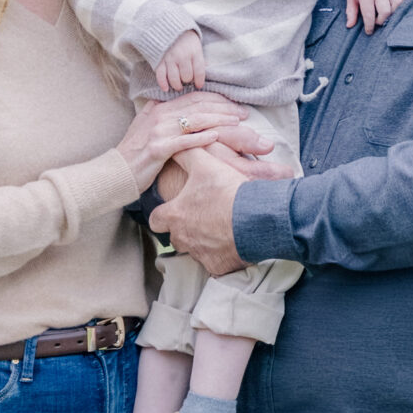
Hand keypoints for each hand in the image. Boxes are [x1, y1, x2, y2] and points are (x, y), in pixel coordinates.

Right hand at [115, 92, 272, 190]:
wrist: (116, 172)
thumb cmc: (134, 154)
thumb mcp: (145, 127)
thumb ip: (160, 113)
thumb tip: (176, 105)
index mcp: (159, 108)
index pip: (193, 97)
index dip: (216, 99)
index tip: (234, 105)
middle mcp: (159, 115)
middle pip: (198, 106)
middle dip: (223, 108)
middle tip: (243, 113)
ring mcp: (158, 131)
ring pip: (194, 120)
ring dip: (218, 120)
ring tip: (236, 123)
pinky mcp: (157, 148)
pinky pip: (184, 141)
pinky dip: (201, 138)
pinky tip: (216, 137)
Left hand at [147, 151, 246, 275]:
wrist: (257, 217)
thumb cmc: (228, 191)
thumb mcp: (206, 164)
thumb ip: (186, 153)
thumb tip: (175, 145)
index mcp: (175, 215)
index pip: (155, 219)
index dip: (163, 213)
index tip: (173, 209)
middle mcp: (182, 238)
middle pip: (175, 237)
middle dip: (185, 228)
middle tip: (201, 217)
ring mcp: (199, 254)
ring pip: (194, 250)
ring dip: (202, 241)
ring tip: (219, 227)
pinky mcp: (217, 267)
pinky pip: (214, 263)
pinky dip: (221, 255)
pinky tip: (232, 242)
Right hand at [155, 28, 207, 93]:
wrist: (167, 26)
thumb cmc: (184, 38)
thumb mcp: (196, 45)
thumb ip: (199, 59)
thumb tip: (204, 72)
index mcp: (194, 51)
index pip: (199, 71)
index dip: (199, 81)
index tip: (198, 86)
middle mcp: (182, 56)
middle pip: (186, 77)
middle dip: (187, 81)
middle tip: (186, 81)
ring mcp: (170, 58)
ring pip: (174, 79)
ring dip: (177, 85)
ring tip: (178, 86)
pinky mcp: (159, 60)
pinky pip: (161, 76)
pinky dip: (163, 84)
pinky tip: (166, 88)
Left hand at [341, 0, 408, 31]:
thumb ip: (351, 11)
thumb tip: (350, 25)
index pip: (369, 15)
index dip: (369, 26)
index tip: (369, 31)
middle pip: (386, 12)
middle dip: (382, 20)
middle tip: (377, 21)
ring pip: (398, 4)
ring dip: (393, 13)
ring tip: (386, 14)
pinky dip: (401, 3)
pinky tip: (393, 6)